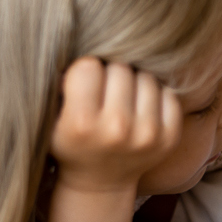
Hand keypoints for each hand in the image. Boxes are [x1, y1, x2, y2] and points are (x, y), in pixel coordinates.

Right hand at [51, 58, 182, 193]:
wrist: (100, 182)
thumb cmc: (72, 141)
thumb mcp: (51, 117)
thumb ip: (60, 82)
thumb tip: (79, 39)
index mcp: (81, 123)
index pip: (88, 66)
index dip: (85, 71)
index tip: (84, 85)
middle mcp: (117, 129)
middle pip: (120, 68)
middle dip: (111, 74)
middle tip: (105, 91)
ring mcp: (148, 134)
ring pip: (146, 77)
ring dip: (135, 82)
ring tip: (123, 99)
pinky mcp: (170, 137)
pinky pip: (169, 94)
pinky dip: (156, 96)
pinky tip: (141, 109)